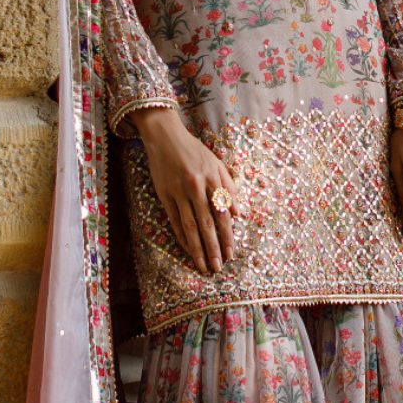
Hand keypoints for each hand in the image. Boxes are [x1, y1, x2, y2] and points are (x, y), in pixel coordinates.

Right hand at [130, 106, 236, 274]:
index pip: (222, 213)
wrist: (166, 136)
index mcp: (213, 179)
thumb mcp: (217, 164)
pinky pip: (174, 220)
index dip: (227, 235)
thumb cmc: (195, 151)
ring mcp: (178, 191)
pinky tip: (187, 248)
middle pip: (207, 223)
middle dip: (213, 247)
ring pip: (189, 226)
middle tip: (218, 266)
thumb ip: (229, 187)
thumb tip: (238, 213)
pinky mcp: (164, 194)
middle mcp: (196, 186)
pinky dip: (181, 236)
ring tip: (202, 265)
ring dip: (197, 248)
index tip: (231, 253)